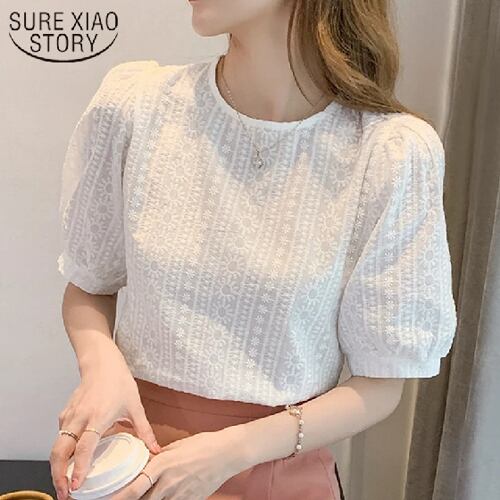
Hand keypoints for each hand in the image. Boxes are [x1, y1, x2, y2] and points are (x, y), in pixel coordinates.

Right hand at [50, 351, 161, 499]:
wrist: (102, 363)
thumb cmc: (118, 382)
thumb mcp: (135, 406)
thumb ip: (144, 431)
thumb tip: (155, 449)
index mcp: (99, 417)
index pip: (84, 447)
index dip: (79, 468)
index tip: (77, 485)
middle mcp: (80, 418)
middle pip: (60, 452)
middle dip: (58, 476)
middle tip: (65, 494)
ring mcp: (70, 416)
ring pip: (56, 446)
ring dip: (56, 467)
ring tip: (64, 484)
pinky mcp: (65, 414)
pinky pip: (59, 436)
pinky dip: (59, 452)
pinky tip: (67, 462)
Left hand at [110, 427, 248, 499]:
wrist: (228, 452)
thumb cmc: (203, 444)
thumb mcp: (176, 446)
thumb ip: (159, 457)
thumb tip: (146, 462)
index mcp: (162, 465)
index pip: (134, 488)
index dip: (118, 498)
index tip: (105, 499)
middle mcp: (168, 483)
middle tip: (120, 498)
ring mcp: (180, 495)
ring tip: (148, 494)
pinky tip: (164, 496)